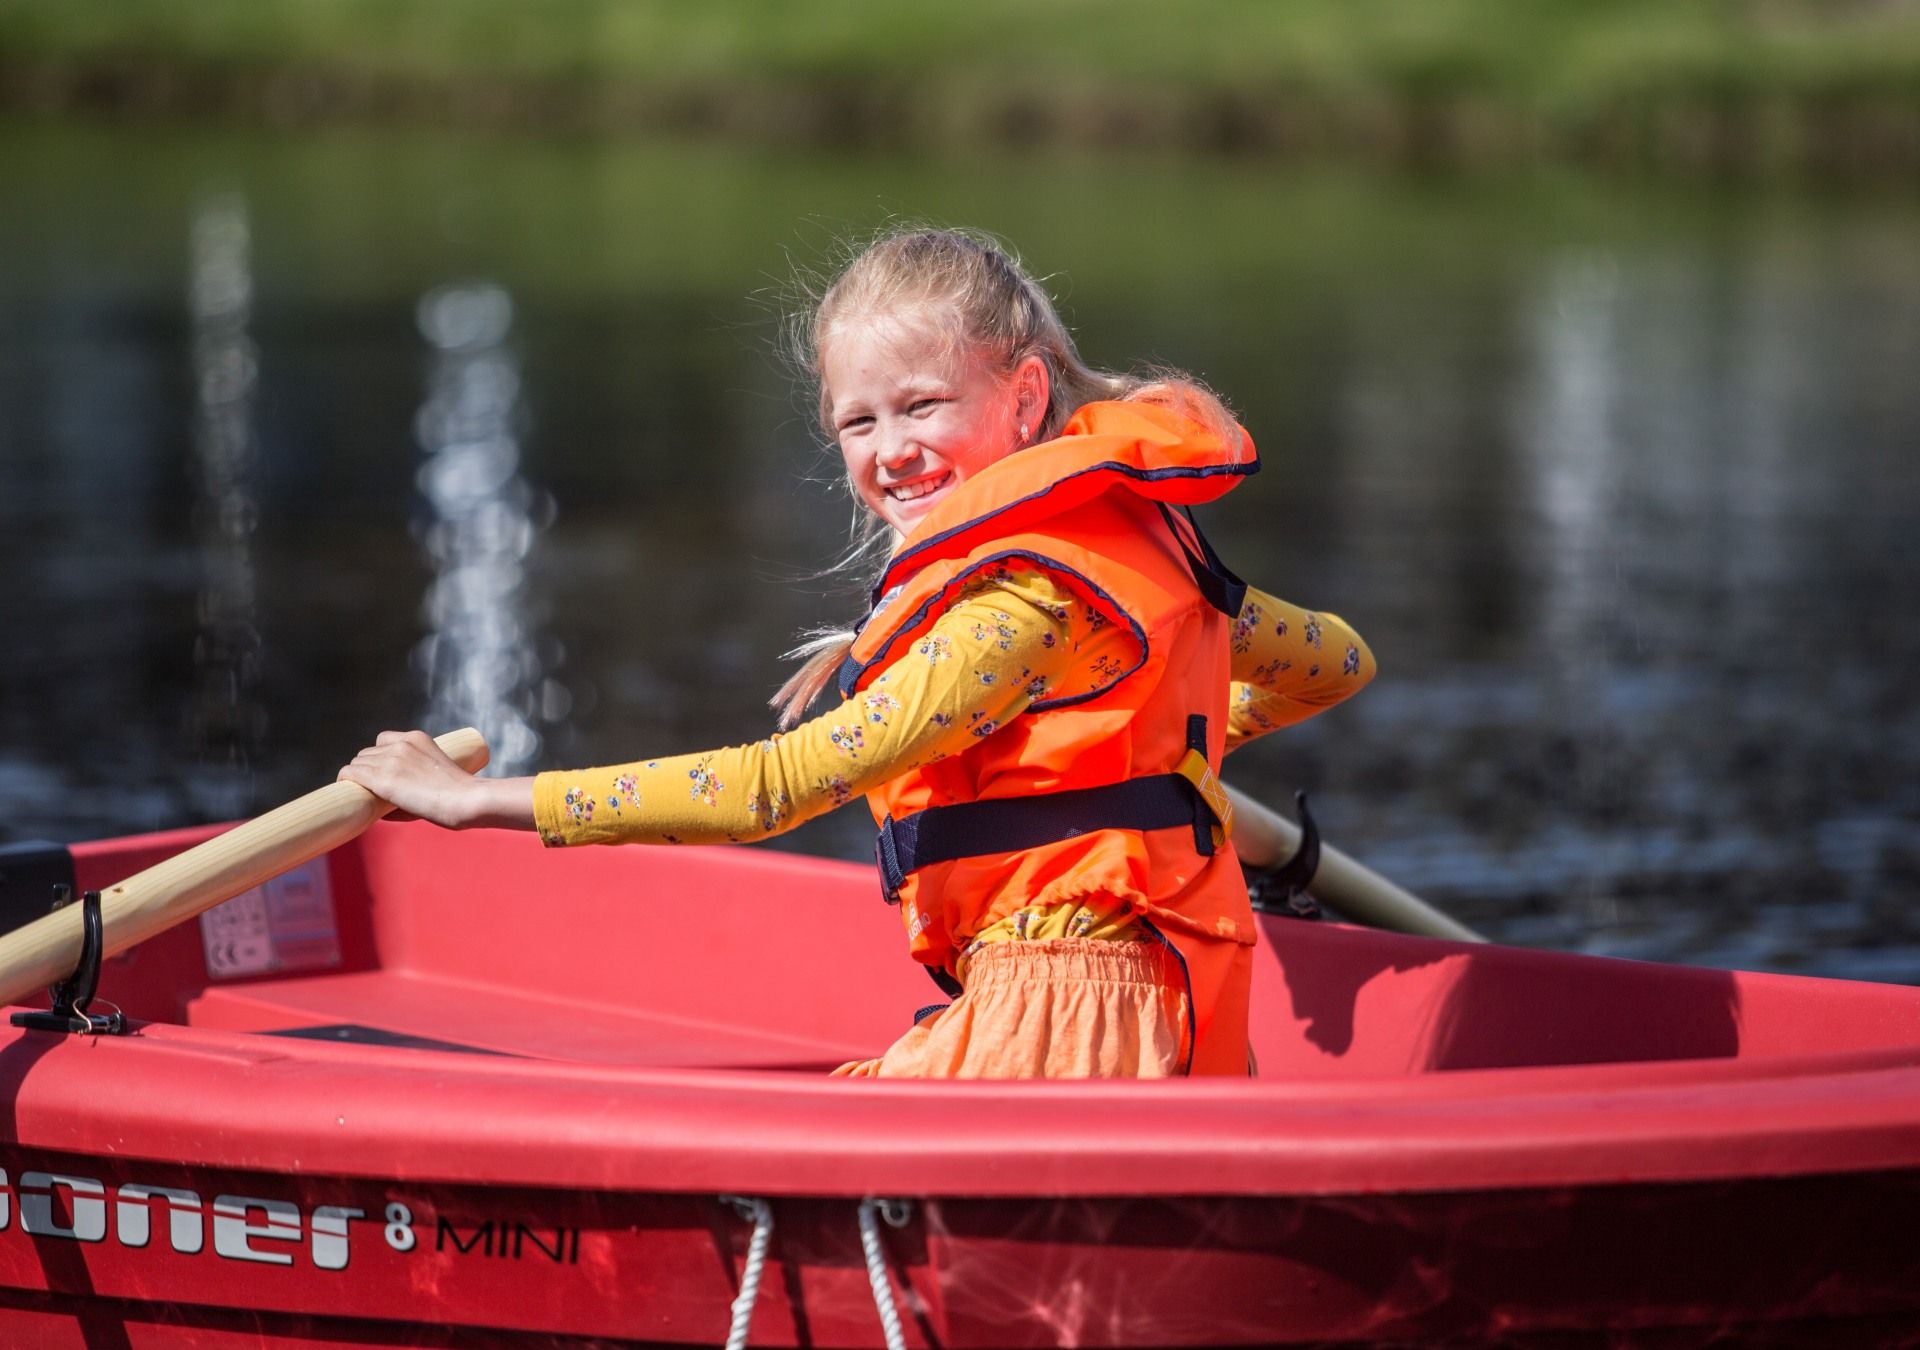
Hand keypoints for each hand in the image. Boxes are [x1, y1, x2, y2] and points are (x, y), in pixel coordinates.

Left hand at [339, 729, 504, 829]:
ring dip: (358, 777)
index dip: (380, 757)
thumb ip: (412, 781)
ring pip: (357, 764)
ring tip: (363, 793)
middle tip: (373, 788)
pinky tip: (346, 789)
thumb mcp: (434, 775)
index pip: (383, 740)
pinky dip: (347, 780)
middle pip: (367, 753)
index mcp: (416, 738)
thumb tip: (382, 808)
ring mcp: (391, 760)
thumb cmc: (458, 795)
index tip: (384, 772)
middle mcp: (401, 745)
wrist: (466, 799)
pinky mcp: (383, 779)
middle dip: (368, 769)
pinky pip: (350, 773)